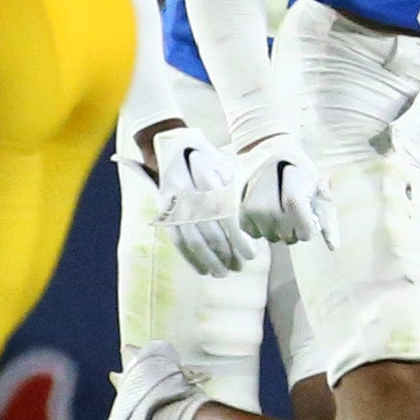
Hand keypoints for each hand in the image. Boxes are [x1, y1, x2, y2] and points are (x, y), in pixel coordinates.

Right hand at [150, 125, 251, 276]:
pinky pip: (177, 239)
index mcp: (207, 175)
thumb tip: (255, 225)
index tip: (251, 253)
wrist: (172, 146)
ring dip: (207, 258)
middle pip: (208, 228)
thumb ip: (237, 191)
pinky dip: (189, 257)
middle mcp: (188, 188)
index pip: (225, 212)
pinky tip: (202, 269)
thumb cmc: (209, 159)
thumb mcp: (226, 165)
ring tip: (222, 273)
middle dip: (224, 251)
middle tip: (239, 266)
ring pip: (191, 236)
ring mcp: (173, 201)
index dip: (238, 237)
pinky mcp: (164, 211)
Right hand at [237, 134, 336, 247]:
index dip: (308, 228)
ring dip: (279, 228)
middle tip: (292, 205)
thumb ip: (327, 219)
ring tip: (278, 205)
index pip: (305, 234)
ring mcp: (253, 213)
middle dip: (295, 227)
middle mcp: (270, 209)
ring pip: (273, 238)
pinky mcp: (241, 214)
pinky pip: (256, 234)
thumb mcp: (320, 190)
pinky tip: (265, 209)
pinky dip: (262, 226)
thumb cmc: (300, 173)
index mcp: (293, 199)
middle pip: (289, 238)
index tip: (307, 212)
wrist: (271, 152)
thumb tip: (333, 246)